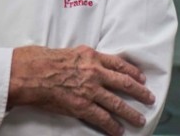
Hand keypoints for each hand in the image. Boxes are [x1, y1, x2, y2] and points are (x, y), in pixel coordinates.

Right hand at [8, 45, 153, 135]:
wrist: (30, 72)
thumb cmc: (43, 60)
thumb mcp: (69, 51)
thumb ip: (83, 59)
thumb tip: (90, 64)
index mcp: (91, 56)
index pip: (119, 63)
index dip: (133, 72)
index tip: (142, 78)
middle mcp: (95, 71)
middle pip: (125, 82)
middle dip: (140, 92)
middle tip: (150, 98)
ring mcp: (90, 89)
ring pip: (118, 103)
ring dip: (131, 113)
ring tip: (140, 119)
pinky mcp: (82, 105)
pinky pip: (102, 118)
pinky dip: (112, 126)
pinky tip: (119, 131)